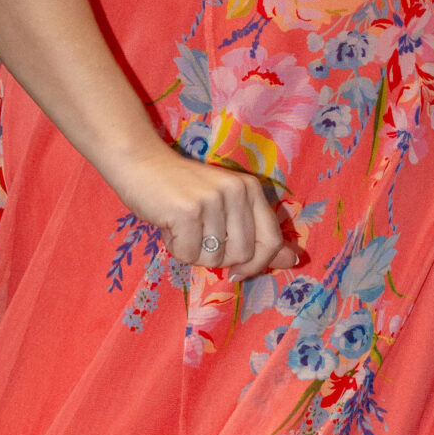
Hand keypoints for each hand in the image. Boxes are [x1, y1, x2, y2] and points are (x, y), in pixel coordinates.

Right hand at [111, 144, 298, 282]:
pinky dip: (175, 248)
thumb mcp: (227, 207)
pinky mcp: (187, 211)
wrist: (140, 163)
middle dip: (218, 258)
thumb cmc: (183, 190)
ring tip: (181, 228)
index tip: (237, 271)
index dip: (256, 264)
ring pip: (214, 259)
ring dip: (193, 252)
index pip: (271, 241)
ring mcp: (213, 200)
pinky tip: (168, 226)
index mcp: (251, 189)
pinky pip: (188, 255)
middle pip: (242, 255)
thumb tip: (292, 261)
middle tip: (199, 237)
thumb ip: (259, 234)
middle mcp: (237, 191)